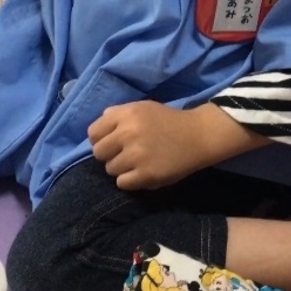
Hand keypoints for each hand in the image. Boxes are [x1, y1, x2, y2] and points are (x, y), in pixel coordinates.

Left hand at [88, 101, 270, 191]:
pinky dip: (130, 181)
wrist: (198, 135)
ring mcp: (137, 155)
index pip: (93, 133)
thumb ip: (117, 114)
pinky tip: (142, 173)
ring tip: (137, 163)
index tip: (112, 143)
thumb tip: (96, 128)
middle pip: (98, 153)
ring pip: (110, 169)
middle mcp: (128, 133)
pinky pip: (122, 183)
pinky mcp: (147, 175)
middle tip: (124, 154)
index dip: (100, 139)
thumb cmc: (167, 121)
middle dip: (109, 155)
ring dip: (121, 168)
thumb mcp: (141, 107)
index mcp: (126, 114)